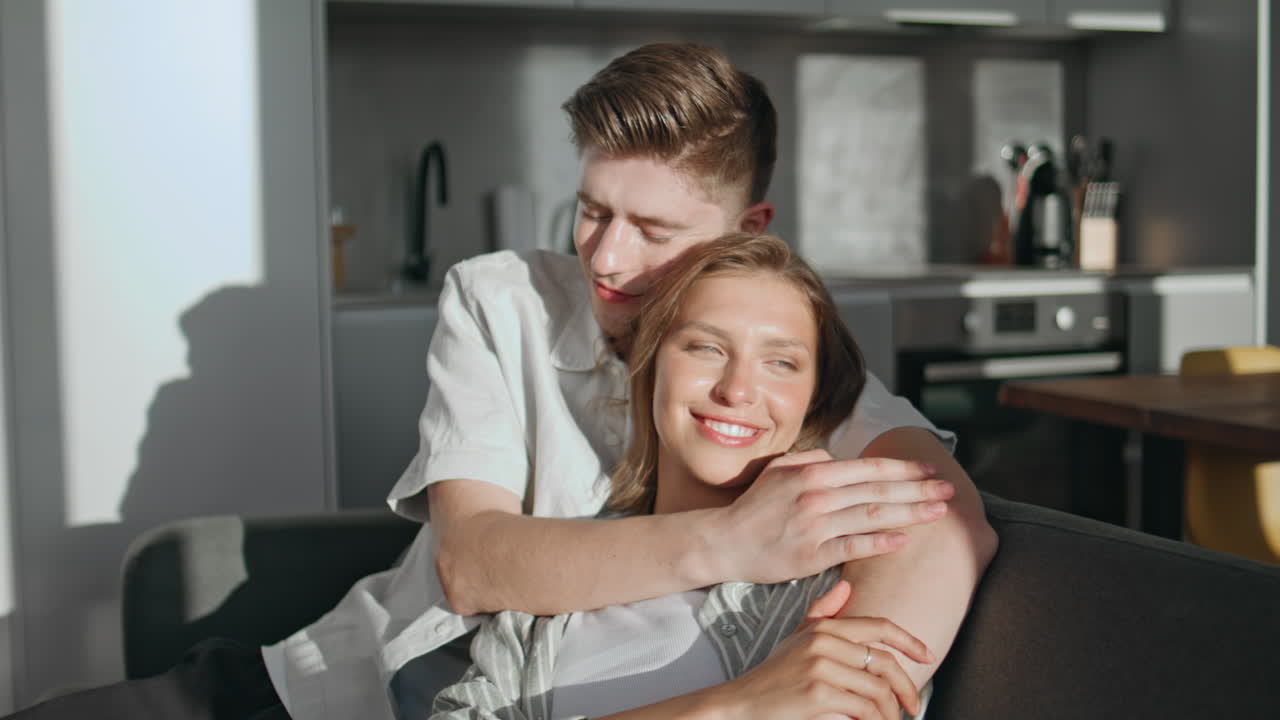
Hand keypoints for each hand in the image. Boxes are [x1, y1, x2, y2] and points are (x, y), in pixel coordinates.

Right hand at [705, 580, 931, 719]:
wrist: (740, 704)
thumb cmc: (772, 676)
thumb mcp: (796, 639)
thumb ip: (821, 613)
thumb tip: (846, 588)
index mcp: (823, 627)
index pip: (878, 626)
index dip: (908, 640)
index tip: (926, 655)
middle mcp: (823, 641)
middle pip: (884, 661)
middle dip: (907, 687)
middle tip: (914, 706)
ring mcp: (821, 666)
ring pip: (878, 689)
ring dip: (891, 712)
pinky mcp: (819, 693)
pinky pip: (865, 708)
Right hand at [710, 450, 953, 584]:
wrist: (724, 541)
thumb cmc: (755, 506)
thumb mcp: (779, 470)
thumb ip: (812, 459)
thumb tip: (840, 458)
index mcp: (813, 472)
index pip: (869, 468)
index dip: (903, 469)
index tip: (930, 470)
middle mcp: (817, 495)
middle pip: (878, 491)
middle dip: (918, 489)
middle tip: (949, 489)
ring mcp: (815, 525)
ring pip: (872, 516)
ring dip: (910, 513)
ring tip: (938, 512)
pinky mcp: (811, 555)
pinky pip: (852, 546)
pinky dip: (879, 542)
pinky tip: (903, 539)